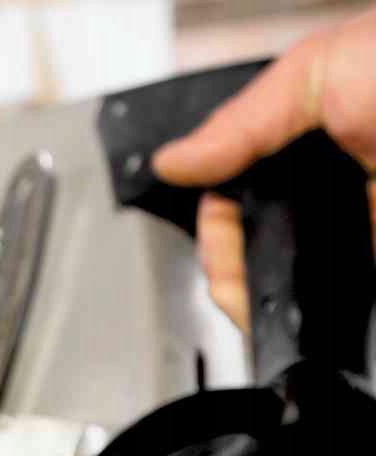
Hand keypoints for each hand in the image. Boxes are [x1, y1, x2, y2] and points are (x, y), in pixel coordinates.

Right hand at [152, 7, 375, 330]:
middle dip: (236, 272)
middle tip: (239, 285)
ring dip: (270, 296)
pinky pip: (347, 298)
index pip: (236, 199)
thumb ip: (239, 123)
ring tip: (263, 302)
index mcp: (308, 140)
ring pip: (296, 281)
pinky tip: (311, 304)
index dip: (217, 230)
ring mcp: (360, 228)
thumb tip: (174, 161)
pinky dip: (325, 307)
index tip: (220, 249)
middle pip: (258, 248)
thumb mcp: (314, 72)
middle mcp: (334, 188)